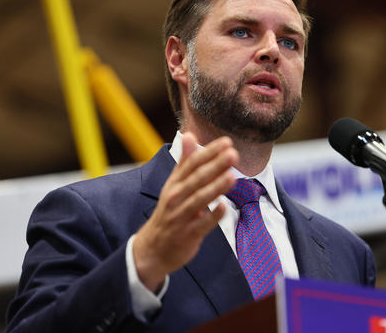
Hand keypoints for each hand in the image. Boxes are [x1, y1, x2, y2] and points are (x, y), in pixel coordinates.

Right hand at [133, 133, 238, 290]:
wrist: (153, 249)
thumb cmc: (169, 212)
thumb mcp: (174, 185)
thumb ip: (185, 161)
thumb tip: (190, 135)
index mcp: (174, 183)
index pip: (192, 163)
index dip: (209, 152)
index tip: (226, 142)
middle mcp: (176, 197)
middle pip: (196, 179)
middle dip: (215, 166)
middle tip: (232, 154)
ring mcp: (181, 216)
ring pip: (199, 199)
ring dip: (215, 188)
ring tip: (232, 176)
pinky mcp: (187, 235)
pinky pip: (202, 225)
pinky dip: (212, 216)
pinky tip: (224, 207)